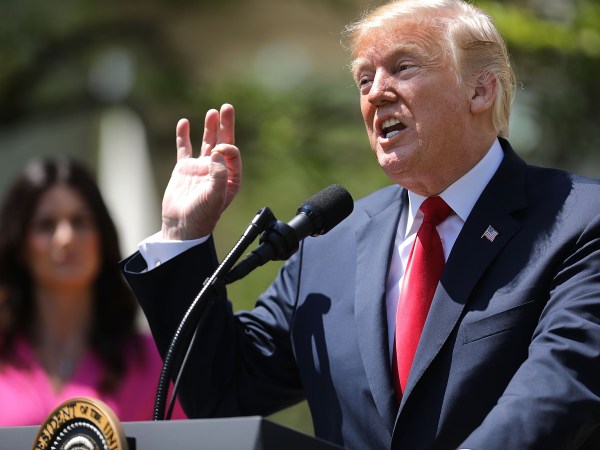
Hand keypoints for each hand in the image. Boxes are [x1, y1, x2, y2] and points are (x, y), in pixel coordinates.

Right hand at [161, 104, 240, 239]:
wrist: (181, 227)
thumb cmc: (201, 216)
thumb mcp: (215, 196)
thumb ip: (218, 174)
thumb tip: (216, 151)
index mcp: (230, 178)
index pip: (232, 153)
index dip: (227, 146)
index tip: (218, 149)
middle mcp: (217, 171)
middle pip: (223, 142)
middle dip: (225, 125)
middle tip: (227, 107)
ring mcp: (200, 169)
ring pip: (206, 143)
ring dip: (209, 127)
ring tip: (212, 112)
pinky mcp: (184, 169)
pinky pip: (184, 149)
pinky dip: (184, 136)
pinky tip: (184, 123)